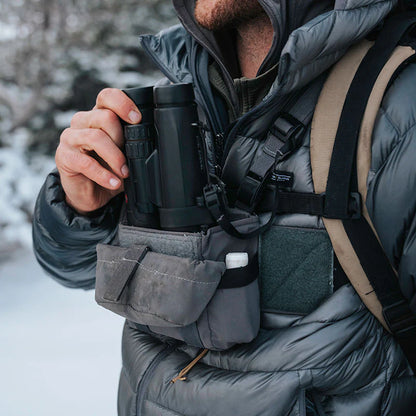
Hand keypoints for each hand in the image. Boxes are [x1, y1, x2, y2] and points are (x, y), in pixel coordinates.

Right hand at [55, 88, 141, 214]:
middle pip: (104, 117)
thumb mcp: (125, 152)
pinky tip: (113, 183)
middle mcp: (83, 122)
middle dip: (122, 139)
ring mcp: (71, 138)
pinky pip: (85, 162)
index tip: (137, 119)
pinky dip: (103, 175)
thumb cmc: (110, 168)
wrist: (92, 193)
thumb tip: (150, 141)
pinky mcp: (64, 157)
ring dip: (115, 157)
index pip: (107, 97)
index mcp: (99, 115)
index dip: (123, 104)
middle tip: (129, 158)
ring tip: (124, 172)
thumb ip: (133, 141)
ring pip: (95, 137)